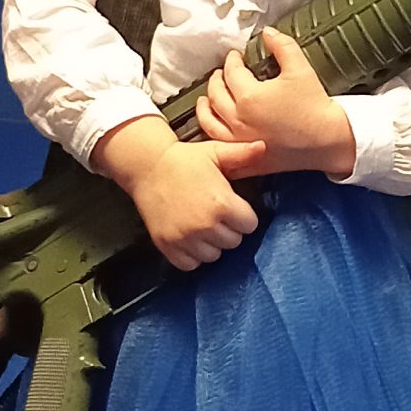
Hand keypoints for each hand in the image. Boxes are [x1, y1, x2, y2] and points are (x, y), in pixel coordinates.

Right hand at [93, 116, 264, 270]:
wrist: (147, 167)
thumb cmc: (185, 159)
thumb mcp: (215, 152)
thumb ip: (242, 153)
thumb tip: (264, 146)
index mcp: (222, 203)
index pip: (250, 225)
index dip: (243, 215)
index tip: (231, 206)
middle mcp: (205, 225)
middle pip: (233, 242)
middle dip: (228, 229)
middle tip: (215, 214)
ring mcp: (185, 238)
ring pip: (214, 256)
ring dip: (211, 244)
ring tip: (202, 225)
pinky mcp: (167, 246)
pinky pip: (190, 264)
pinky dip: (192, 255)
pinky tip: (189, 238)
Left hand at [197, 30, 356, 178]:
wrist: (328, 141)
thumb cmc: (314, 105)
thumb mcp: (300, 68)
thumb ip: (282, 45)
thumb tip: (267, 32)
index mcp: (249, 97)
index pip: (231, 72)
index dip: (232, 61)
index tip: (236, 56)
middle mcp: (238, 120)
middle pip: (215, 95)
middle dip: (216, 80)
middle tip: (222, 73)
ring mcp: (239, 141)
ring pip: (209, 121)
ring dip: (205, 106)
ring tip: (207, 98)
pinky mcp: (246, 157)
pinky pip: (219, 145)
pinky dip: (211, 133)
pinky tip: (214, 126)